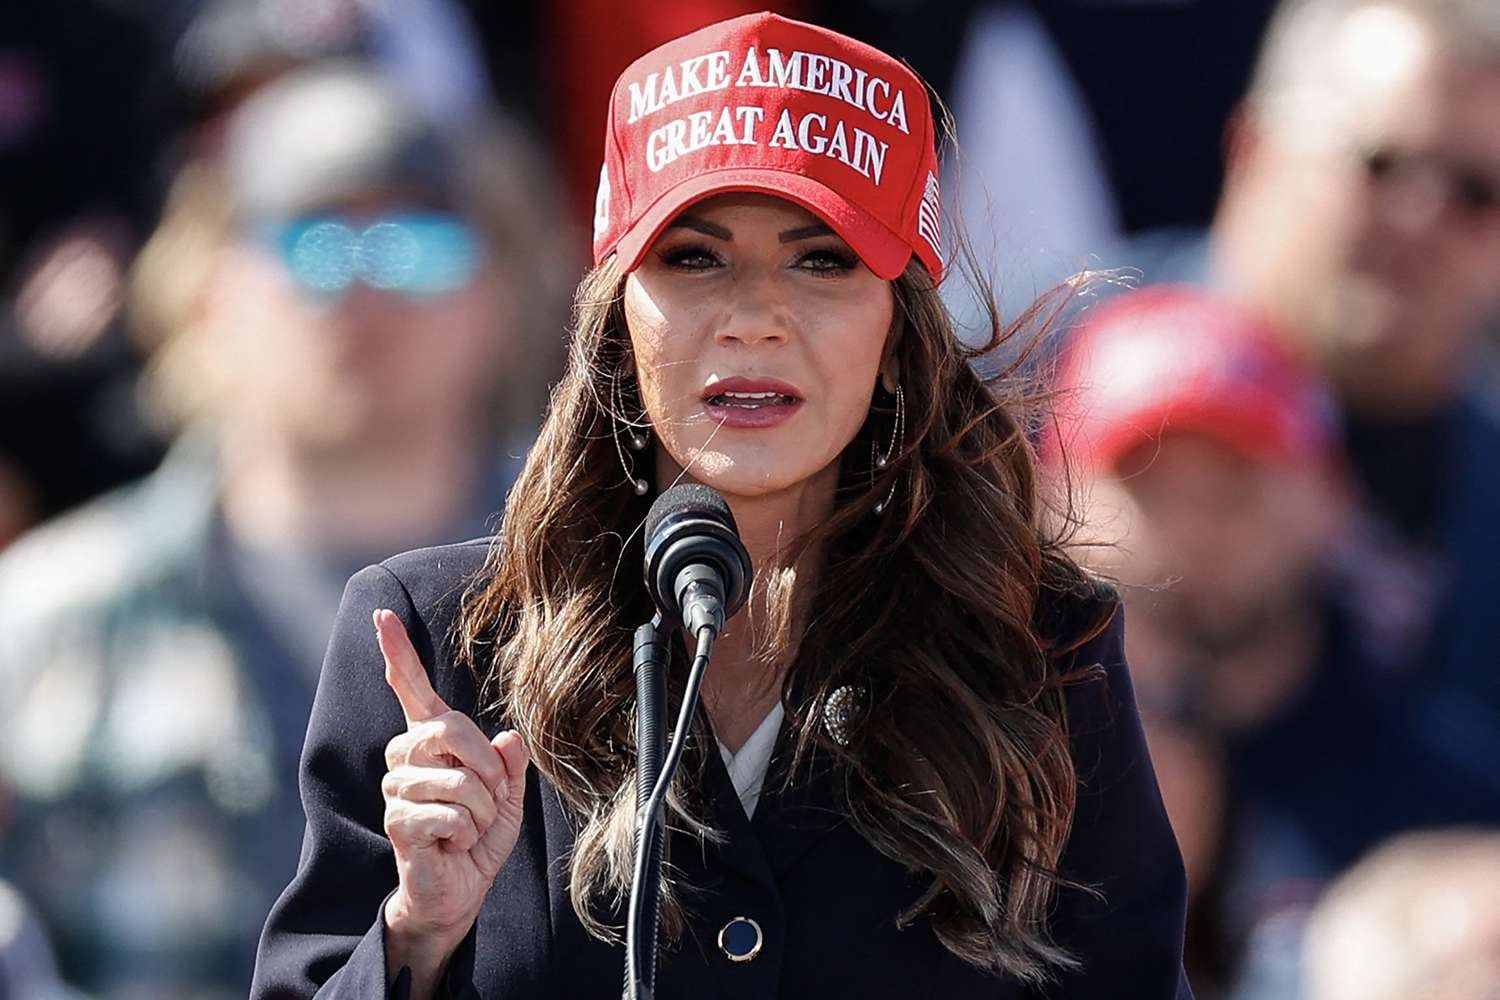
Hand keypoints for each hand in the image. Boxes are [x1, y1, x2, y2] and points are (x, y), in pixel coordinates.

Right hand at [375, 608, 528, 969]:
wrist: (459, 889)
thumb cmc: (478, 837)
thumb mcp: (508, 795)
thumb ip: (511, 764)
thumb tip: (509, 736)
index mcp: (430, 741)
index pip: (411, 688)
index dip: (397, 652)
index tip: (382, 615)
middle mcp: (405, 757)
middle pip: (450, 728)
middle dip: (487, 768)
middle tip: (489, 798)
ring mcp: (396, 788)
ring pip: (458, 780)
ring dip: (482, 810)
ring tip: (469, 827)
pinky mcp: (398, 821)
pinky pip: (452, 815)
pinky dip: (468, 833)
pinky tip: (453, 844)